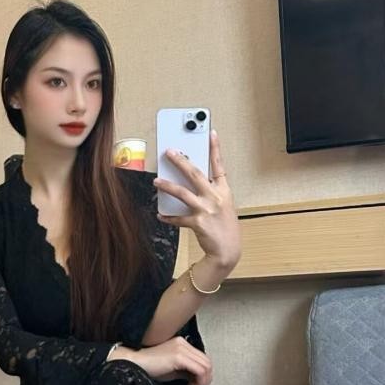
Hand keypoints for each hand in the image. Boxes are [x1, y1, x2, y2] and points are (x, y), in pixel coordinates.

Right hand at [124, 336, 212, 384]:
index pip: (202, 357)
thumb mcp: (171, 369)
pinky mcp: (178, 356)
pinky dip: (200, 381)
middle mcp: (182, 343)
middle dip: (206, 377)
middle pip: (206, 361)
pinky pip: (199, 370)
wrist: (133, 364)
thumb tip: (197, 379)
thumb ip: (185, 371)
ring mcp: (181, 348)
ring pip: (206, 365)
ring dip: (204, 380)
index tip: (197, 384)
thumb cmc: (147, 367)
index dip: (204, 373)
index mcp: (181, 343)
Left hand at [153, 129, 241, 269]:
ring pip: (183, 193)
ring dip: (167, 186)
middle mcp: (216, 198)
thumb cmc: (225, 228)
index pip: (219, 166)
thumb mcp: (223, 206)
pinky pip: (178, 217)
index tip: (211, 133)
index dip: (215, 149)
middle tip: (170, 152)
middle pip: (195, 174)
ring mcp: (206, 209)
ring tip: (156, 181)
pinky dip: (168, 216)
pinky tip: (160, 215)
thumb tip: (191, 183)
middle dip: (181, 162)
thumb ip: (210, 194)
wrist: (227, 251)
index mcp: (224, 191)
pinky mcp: (198, 222)